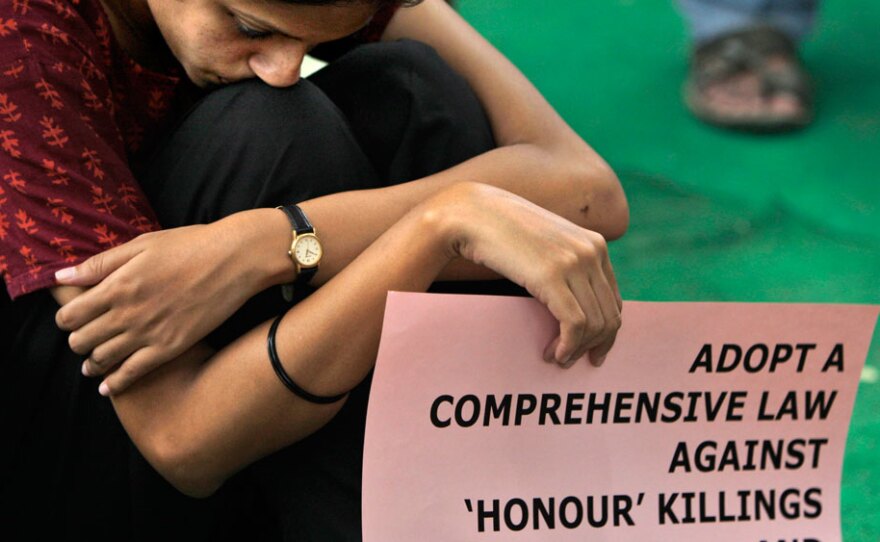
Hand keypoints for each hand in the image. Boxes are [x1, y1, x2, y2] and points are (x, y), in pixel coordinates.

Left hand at [54, 211, 289, 393]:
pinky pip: (133, 373)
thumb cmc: (190, 245)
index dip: (66, 319)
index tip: (72, 318)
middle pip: (81, 340)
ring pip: (102, 359)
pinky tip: (107, 386)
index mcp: (117, 285)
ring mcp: (148, 333)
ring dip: (92, 363)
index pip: (69, 315)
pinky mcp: (171, 347)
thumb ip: (100, 264)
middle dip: (77, 341)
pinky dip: (115, 383)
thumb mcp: (141, 245)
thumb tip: (60, 277)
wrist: (235, 259)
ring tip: (92, 363)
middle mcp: (127, 313)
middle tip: (85, 338)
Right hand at [443, 183, 621, 366]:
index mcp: (595, 244)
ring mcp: (574, 262)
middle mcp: (592, 251)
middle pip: (610, 315)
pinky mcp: (553, 276)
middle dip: (595, 345)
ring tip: (558, 357)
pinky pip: (575, 324)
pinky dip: (568, 346)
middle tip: (572, 360)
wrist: (473, 213)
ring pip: (596, 324)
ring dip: (578, 349)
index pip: (614, 300)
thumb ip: (566, 264)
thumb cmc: (502, 232)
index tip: (591, 350)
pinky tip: (554, 353)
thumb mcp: (546, 245)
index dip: (605, 331)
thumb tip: (573, 303)